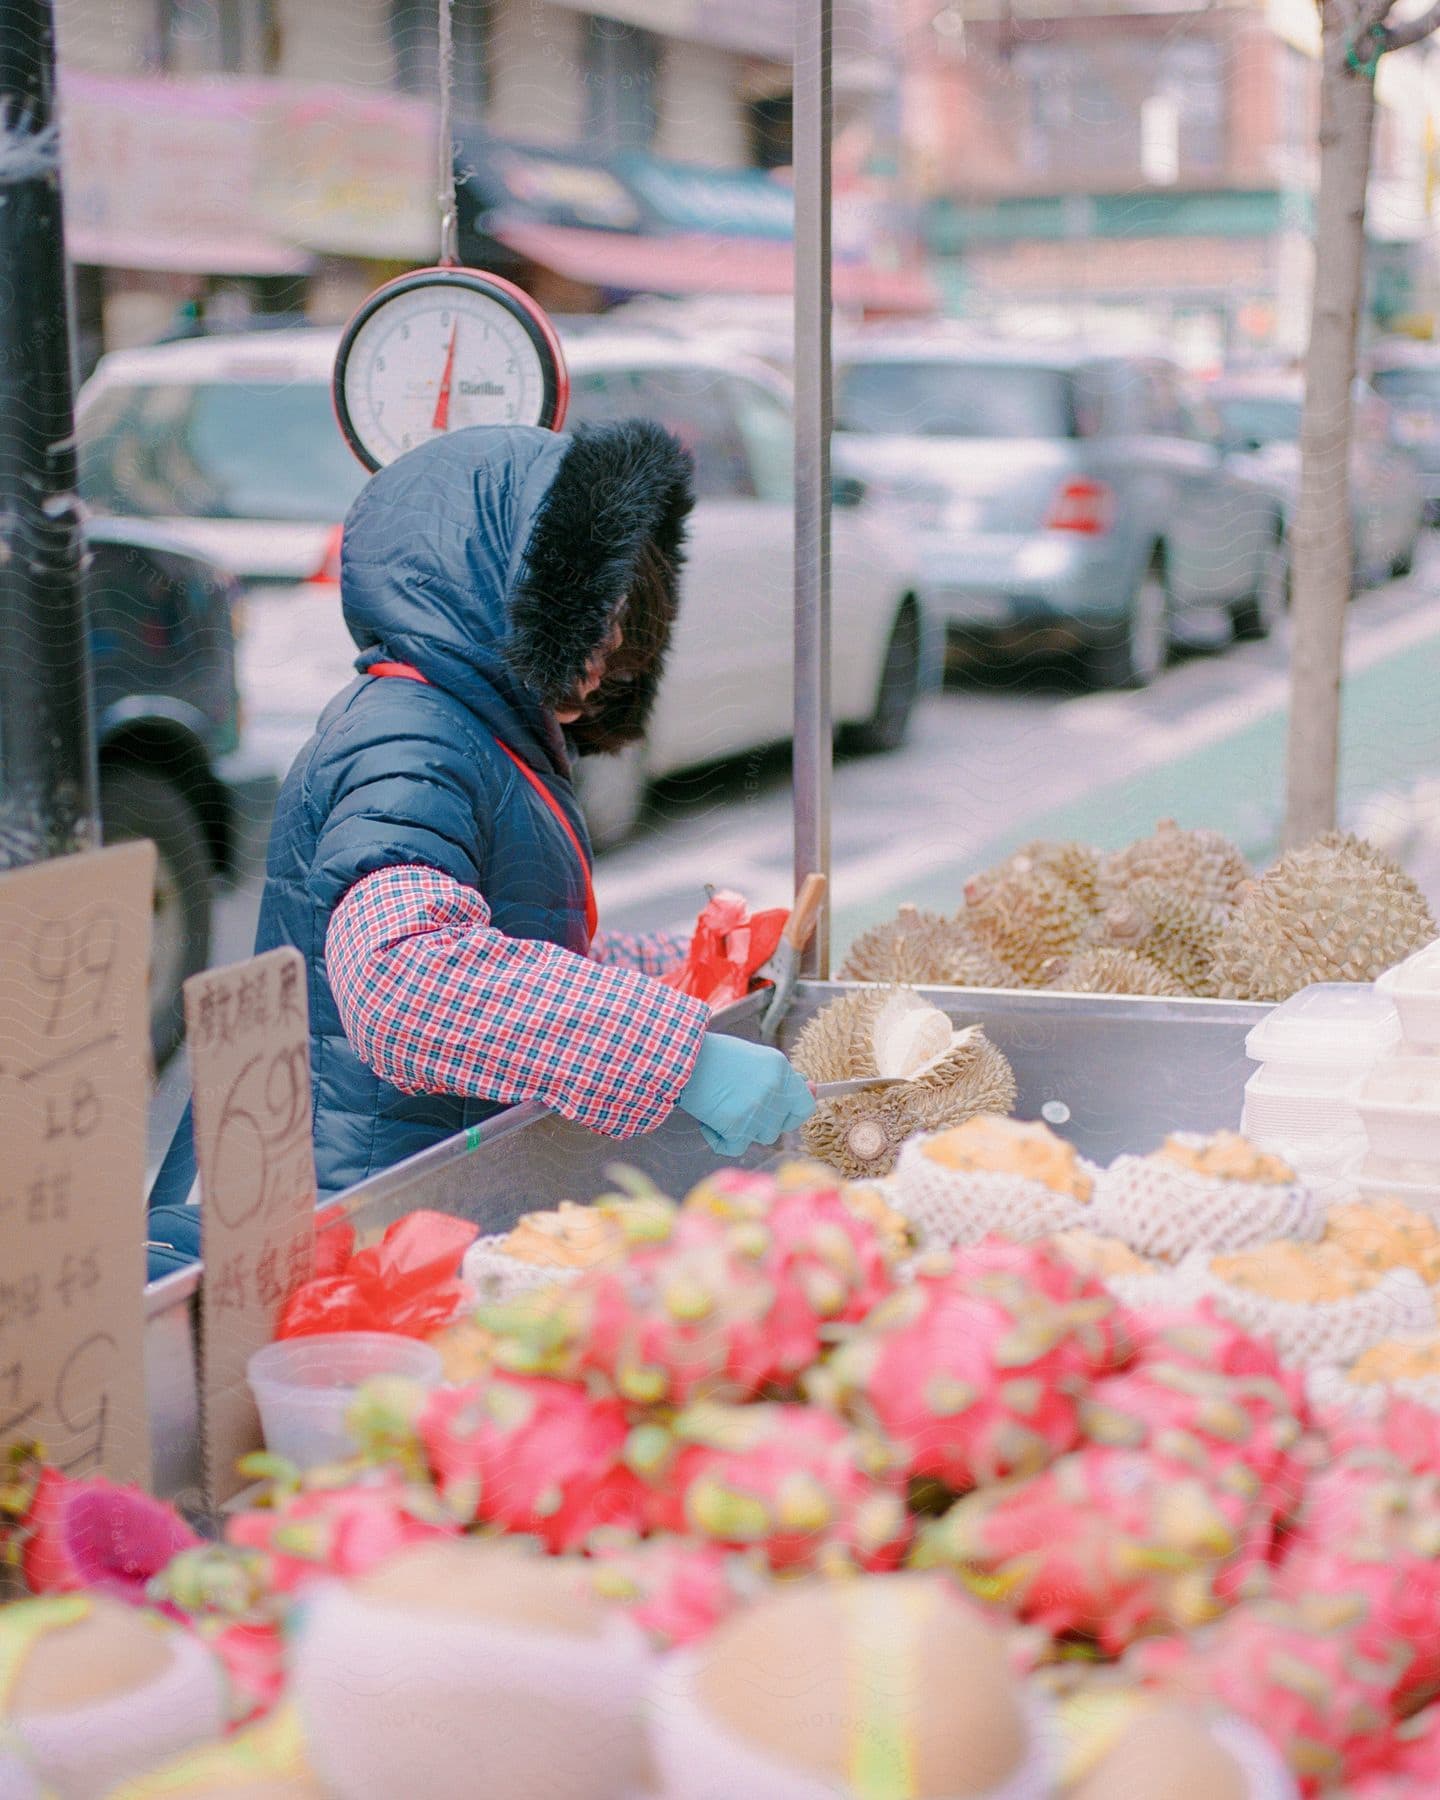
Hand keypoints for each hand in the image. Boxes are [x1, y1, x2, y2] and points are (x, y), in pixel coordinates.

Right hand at [677, 1033, 815, 1157]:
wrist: (680, 1058)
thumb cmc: (713, 1055)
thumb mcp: (752, 1056)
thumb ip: (777, 1076)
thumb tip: (809, 1087)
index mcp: (779, 1068)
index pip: (805, 1104)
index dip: (792, 1112)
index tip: (782, 1112)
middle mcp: (774, 1090)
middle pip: (779, 1126)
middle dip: (761, 1121)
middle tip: (738, 1105)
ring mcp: (757, 1110)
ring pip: (760, 1137)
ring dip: (743, 1129)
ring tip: (722, 1109)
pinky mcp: (736, 1126)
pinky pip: (735, 1147)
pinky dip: (720, 1140)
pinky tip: (709, 1123)